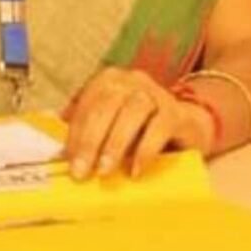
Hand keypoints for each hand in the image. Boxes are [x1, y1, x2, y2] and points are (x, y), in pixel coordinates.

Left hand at [64, 67, 214, 180]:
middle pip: (106, 105)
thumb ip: (90, 135)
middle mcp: (132, 81)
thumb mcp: (112, 128)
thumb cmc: (141, 128)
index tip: (67, 161)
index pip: (87, 103)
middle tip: (81, 170)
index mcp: (110, 80)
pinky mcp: (177, 113)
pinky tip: (135, 170)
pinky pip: (159, 127)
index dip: (75, 132)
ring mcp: (156, 94)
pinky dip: (145, 150)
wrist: (187, 127)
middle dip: (91, 140)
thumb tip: (63, 156)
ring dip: (115, 143)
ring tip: (104, 170)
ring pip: (132, 112)